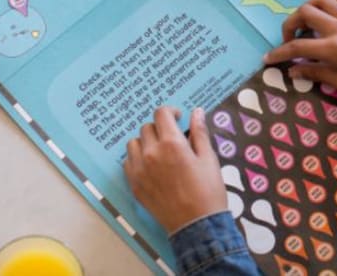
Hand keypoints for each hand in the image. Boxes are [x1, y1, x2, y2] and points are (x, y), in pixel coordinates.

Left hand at [124, 107, 226, 234]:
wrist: (197, 224)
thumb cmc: (208, 190)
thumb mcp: (209, 158)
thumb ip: (200, 132)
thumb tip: (196, 112)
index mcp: (172, 143)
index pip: (161, 114)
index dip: (170, 111)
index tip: (179, 117)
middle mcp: (151, 153)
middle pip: (147, 127)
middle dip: (160, 127)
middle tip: (173, 137)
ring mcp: (139, 170)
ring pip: (134, 143)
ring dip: (146, 142)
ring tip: (160, 150)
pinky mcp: (134, 185)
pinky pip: (128, 162)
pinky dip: (137, 158)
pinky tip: (152, 165)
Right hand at [264, 0, 336, 106]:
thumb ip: (317, 73)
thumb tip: (293, 71)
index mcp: (334, 47)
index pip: (298, 47)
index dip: (279, 54)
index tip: (267, 59)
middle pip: (305, 13)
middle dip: (289, 25)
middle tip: (289, 42)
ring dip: (308, 9)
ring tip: (306, 26)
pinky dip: (332, 2)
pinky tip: (329, 15)